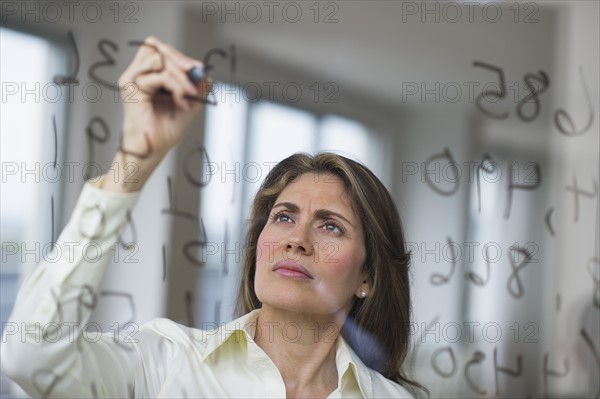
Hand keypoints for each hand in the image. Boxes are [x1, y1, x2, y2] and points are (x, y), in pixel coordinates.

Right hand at [118, 36, 210, 158]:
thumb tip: (207, 74)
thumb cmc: (166, 131)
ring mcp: (132, 79)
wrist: (153, 150)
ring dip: (180, 76)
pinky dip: (176, 86)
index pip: (161, 50)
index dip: (180, 56)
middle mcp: (138, 74)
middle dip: (181, 58)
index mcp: (148, 76)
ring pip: (159, 58)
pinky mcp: (132, 87)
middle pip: (156, 47)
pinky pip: (160, 75)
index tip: (199, 69)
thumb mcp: (190, 104)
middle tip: (196, 72)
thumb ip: (198, 88)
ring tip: (188, 94)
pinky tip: (180, 102)